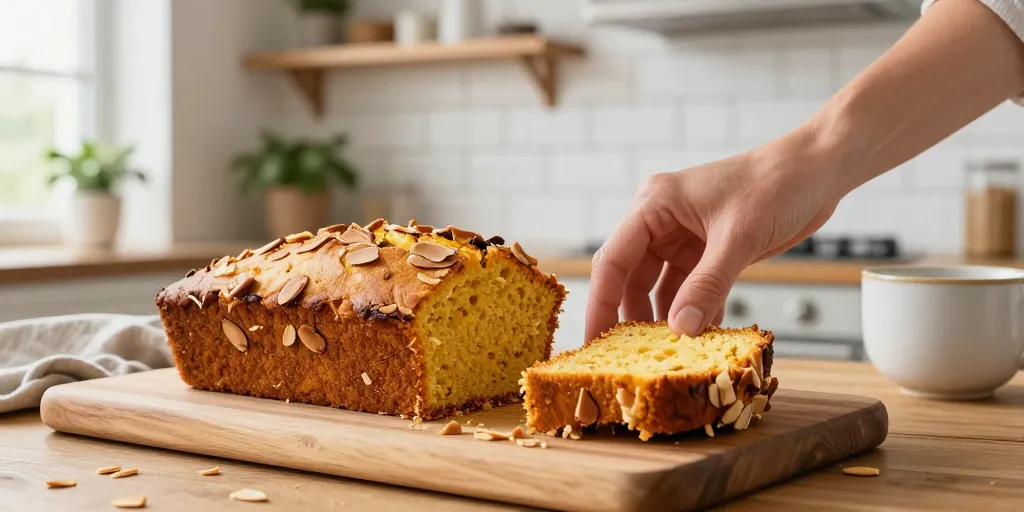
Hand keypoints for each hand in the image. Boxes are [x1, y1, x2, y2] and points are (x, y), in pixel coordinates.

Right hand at [585, 129, 848, 340]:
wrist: (819, 169)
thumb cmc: (776, 182)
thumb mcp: (738, 238)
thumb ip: (707, 285)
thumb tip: (681, 329)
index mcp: (654, 205)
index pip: (612, 260)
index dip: (601, 304)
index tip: (595, 342)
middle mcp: (662, 221)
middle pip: (631, 278)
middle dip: (631, 317)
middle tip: (630, 358)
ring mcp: (684, 237)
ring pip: (660, 288)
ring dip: (665, 318)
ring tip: (667, 353)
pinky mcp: (708, 251)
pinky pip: (691, 289)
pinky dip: (695, 312)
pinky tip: (701, 338)